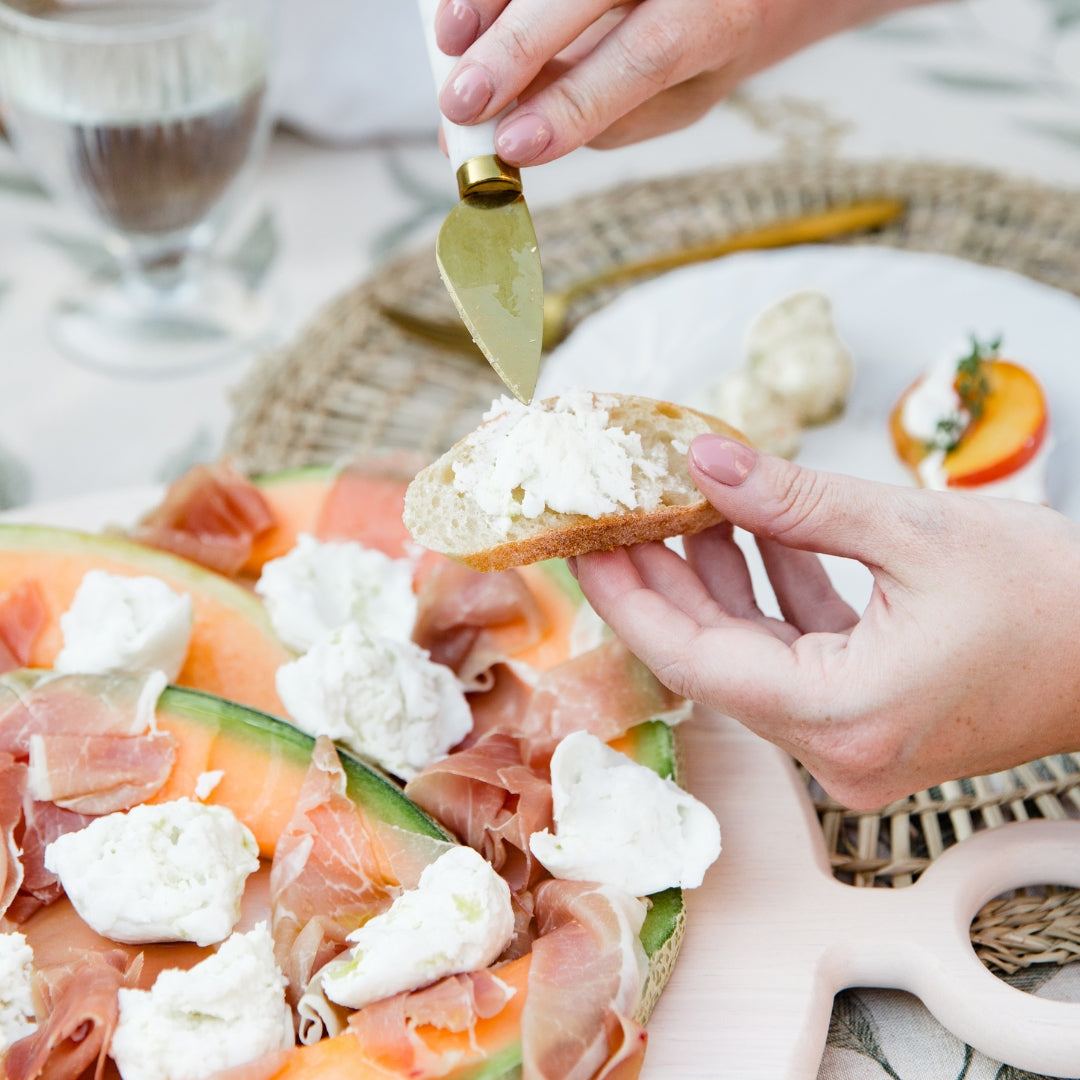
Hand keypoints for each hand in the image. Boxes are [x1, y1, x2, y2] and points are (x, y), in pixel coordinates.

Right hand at [431, 0, 917, 165]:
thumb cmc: (708, 39)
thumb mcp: (685, 95)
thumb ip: (613, 118)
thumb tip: (515, 140)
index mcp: (716, 17)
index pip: (643, 57)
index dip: (573, 103)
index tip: (513, 148)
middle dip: (514, 53)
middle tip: (460, 104)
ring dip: (486, 2)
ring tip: (448, 47)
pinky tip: (462, 14)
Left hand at [570, 435, 1079, 808]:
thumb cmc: (1057, 595)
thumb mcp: (912, 528)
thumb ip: (793, 499)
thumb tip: (703, 461)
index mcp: (845, 717)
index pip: (693, 659)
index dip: (628, 596)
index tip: (582, 542)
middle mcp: (838, 752)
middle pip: (713, 658)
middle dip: (663, 581)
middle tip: (613, 515)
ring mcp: (853, 745)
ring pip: (751, 654)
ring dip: (719, 579)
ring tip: (685, 502)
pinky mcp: (870, 724)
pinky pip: (796, 657)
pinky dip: (773, 595)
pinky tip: (752, 530)